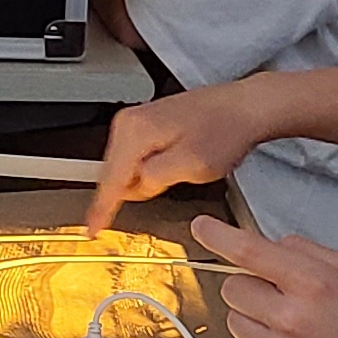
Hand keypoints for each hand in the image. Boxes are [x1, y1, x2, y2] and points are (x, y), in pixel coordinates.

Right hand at [86, 79, 280, 228]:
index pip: (110, 180)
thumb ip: (154, 180)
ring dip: (145, 180)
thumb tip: (134, 188)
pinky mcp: (148, 125)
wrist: (245, 107)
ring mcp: (137, 121)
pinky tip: (175, 165)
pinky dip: (150, 170)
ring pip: (125, 168)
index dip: (101, 209)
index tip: (92, 229)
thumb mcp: (192, 165)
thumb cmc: (225, 129)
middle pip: (113, 174)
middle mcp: (130, 122)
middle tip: (170, 183)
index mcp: (135, 131)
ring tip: (180, 169)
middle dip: (134, 189)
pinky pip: (136, 159)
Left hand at [184, 216, 337, 337]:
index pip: (250, 252)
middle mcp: (292, 318)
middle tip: (280, 293)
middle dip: (250, 284)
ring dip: (253, 316)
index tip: (203, 227)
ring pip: (234, 320)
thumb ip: (308, 252)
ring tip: (291, 324)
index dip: (219, 236)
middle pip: (233, 287)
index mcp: (313, 284)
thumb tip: (273, 245)